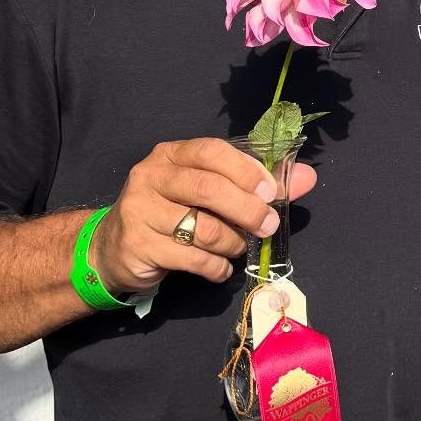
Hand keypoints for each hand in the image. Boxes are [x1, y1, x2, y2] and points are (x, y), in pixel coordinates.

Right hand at [90, 138, 317, 294]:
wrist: (113, 248)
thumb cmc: (171, 212)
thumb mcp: (207, 191)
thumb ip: (255, 183)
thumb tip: (307, 177)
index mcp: (171, 154)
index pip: (211, 151)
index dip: (245, 169)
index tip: (271, 190)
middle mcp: (151, 176)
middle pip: (207, 188)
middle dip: (247, 209)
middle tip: (268, 225)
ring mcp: (140, 211)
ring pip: (203, 228)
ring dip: (232, 243)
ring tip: (236, 247)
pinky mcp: (138, 246)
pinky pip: (192, 259)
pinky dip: (216, 267)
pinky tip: (220, 268)